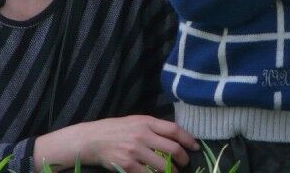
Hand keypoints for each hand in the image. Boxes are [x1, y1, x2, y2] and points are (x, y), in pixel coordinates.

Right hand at [75, 116, 197, 172]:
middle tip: (185, 163)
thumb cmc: (116, 129)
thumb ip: (153, 127)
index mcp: (146, 122)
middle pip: (173, 148)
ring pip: (163, 165)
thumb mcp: (135, 121)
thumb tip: (175, 137)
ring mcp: (135, 151)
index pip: (174, 129)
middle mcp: (142, 135)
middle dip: (183, 159)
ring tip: (173, 172)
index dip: (188, 139)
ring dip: (172, 172)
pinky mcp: (128, 165)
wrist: (93, 139)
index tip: (195, 146)